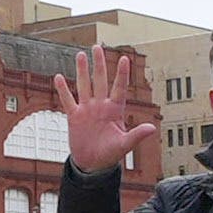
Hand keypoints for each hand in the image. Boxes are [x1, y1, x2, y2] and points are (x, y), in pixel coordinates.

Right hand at [54, 44, 152, 176]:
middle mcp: (101, 106)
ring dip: (82, 71)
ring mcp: (87, 110)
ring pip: (84, 85)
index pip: (119, 88)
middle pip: (100, 80)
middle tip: (97, 47)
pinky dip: (63, 89)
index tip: (125, 58)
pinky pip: (68, 100)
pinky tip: (59, 77)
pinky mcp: (74, 117)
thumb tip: (153, 128)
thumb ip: (137, 135)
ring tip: (80, 55)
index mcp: (115, 110)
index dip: (122, 74)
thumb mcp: (125, 145)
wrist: (93, 164)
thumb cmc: (111, 154)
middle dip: (99, 64)